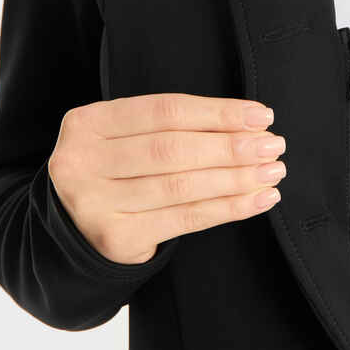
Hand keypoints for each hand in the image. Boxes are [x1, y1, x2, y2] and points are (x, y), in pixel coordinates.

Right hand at [47, 93, 284, 264]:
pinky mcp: (116, 239)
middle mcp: (83, 161)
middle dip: (232, 146)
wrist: (75, 230)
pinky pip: (185, 219)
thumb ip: (172, 125)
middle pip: (173, 148)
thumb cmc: (115, 171)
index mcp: (88, 123)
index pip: (165, 110)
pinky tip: (258, 200)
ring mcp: (95, 203)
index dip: (217, 112)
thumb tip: (250, 122)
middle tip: (274, 145)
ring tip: (273, 172)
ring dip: (237, 178)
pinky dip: (228, 208)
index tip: (261, 116)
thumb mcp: (125, 138)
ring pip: (182, 186)